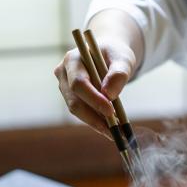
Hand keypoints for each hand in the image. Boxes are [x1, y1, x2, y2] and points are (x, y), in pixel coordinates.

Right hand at [53, 11, 143, 138]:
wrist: (110, 55)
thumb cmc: (116, 54)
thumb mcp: (123, 59)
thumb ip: (119, 74)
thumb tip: (110, 94)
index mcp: (73, 59)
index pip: (78, 83)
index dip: (94, 99)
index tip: (111, 111)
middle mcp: (64, 73)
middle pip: (74, 101)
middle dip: (94, 118)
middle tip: (115, 130)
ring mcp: (65, 86)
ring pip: (77, 110)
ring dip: (96, 123)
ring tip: (117, 132)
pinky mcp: (71, 97)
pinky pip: (82, 113)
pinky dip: (97, 122)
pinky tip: (112, 129)